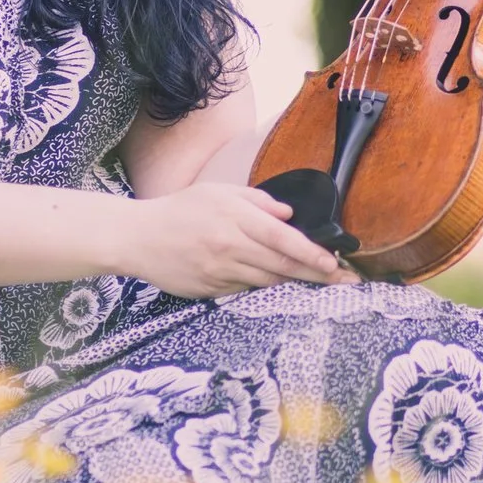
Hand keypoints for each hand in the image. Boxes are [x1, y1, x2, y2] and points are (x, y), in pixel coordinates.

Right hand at [126, 182, 355, 297]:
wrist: (137, 238)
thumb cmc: (180, 210)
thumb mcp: (218, 192)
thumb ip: (257, 201)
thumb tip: (289, 215)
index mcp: (234, 219)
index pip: (283, 239)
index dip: (312, 253)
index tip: (334, 263)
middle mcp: (229, 248)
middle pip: (282, 265)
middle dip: (316, 275)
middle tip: (345, 281)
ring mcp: (220, 272)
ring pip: (267, 282)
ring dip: (293, 282)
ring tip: (317, 282)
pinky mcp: (211, 291)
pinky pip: (245, 290)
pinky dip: (262, 286)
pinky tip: (274, 282)